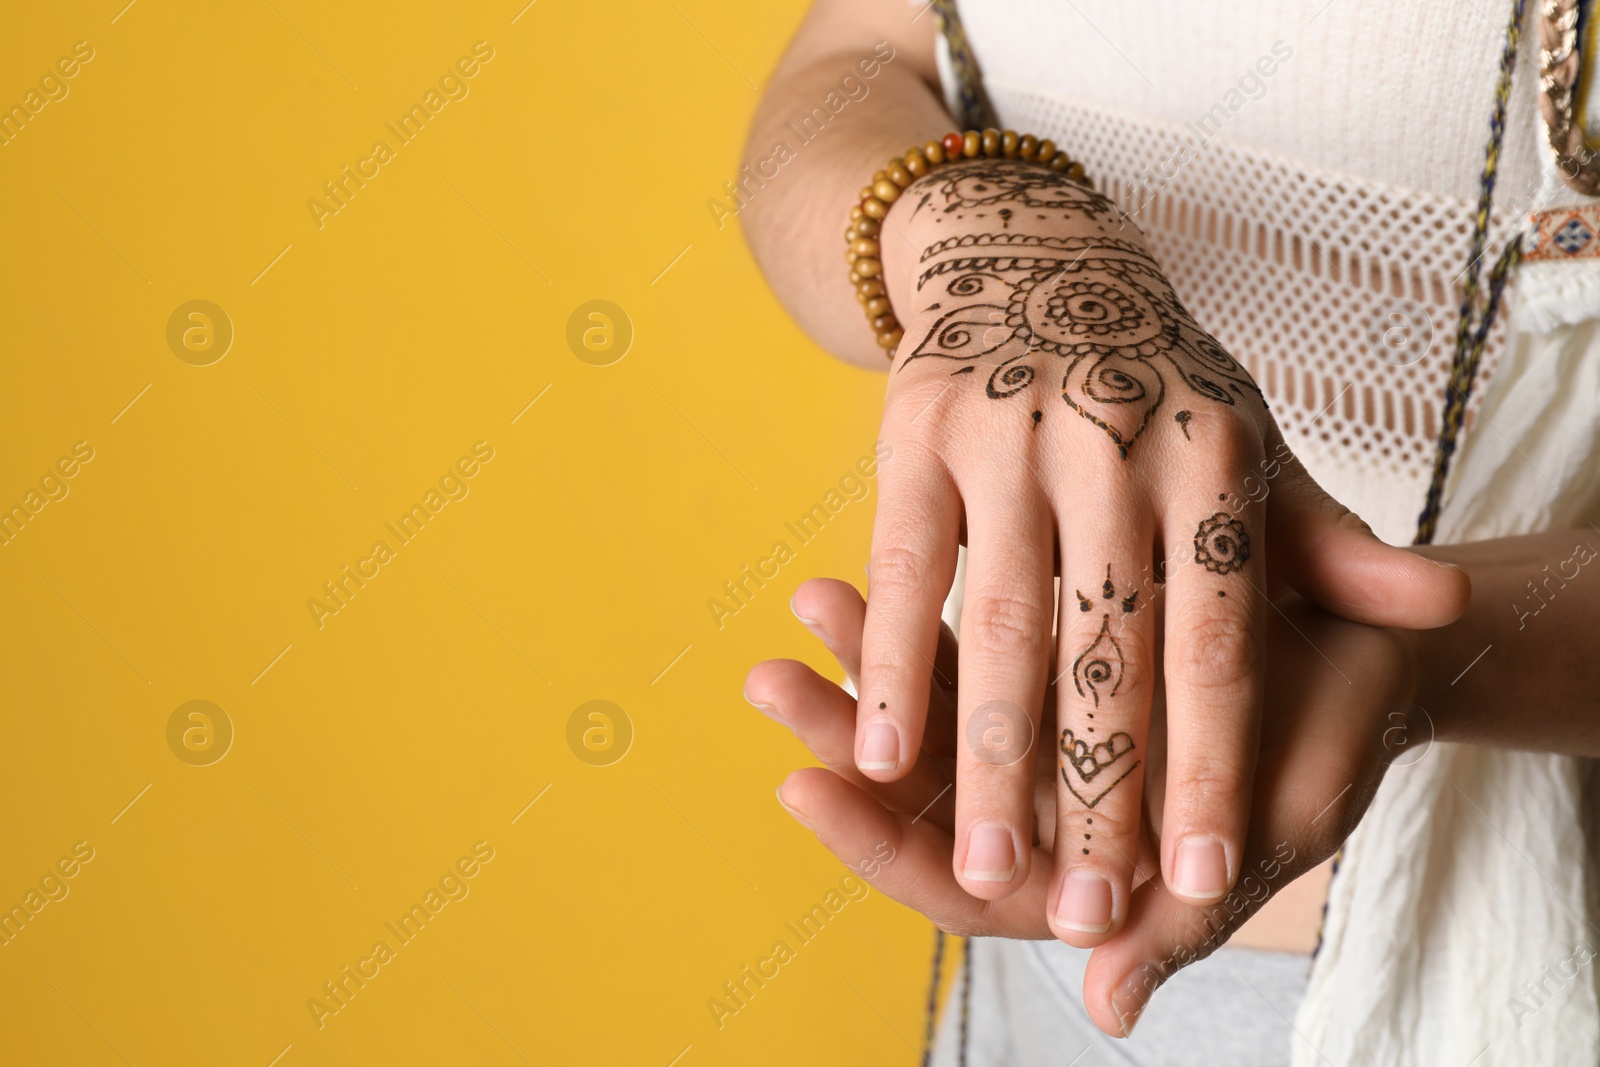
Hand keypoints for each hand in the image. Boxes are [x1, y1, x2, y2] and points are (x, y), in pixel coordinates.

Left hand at [752, 576, 1415, 1035]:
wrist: (1371, 650)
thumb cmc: (1331, 743)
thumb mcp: (1273, 821)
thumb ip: (1183, 915)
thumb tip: (1108, 1012)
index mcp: (1081, 877)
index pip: (956, 882)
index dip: (880, 844)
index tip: (802, 788)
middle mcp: (1041, 812)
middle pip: (920, 794)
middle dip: (840, 739)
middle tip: (768, 682)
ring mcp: (1036, 737)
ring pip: (930, 716)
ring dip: (862, 664)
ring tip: (803, 600)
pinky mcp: (1044, 665)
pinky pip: (964, 649)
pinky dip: (914, 619)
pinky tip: (858, 570)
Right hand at [852, 156, 1464, 939]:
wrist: (1029, 255)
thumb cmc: (1153, 382)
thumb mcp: (1249, 445)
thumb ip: (1326, 538)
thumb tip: (1440, 603)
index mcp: (1212, 453)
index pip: (1219, 635)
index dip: (1208, 761)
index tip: (1201, 879)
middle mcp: (1113, 442)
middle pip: (1106, 646)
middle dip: (1096, 788)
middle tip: (1088, 910)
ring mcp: (1008, 434)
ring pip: (998, 621)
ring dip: (988, 754)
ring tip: (985, 869)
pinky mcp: (916, 433)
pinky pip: (901, 568)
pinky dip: (888, 664)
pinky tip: (881, 758)